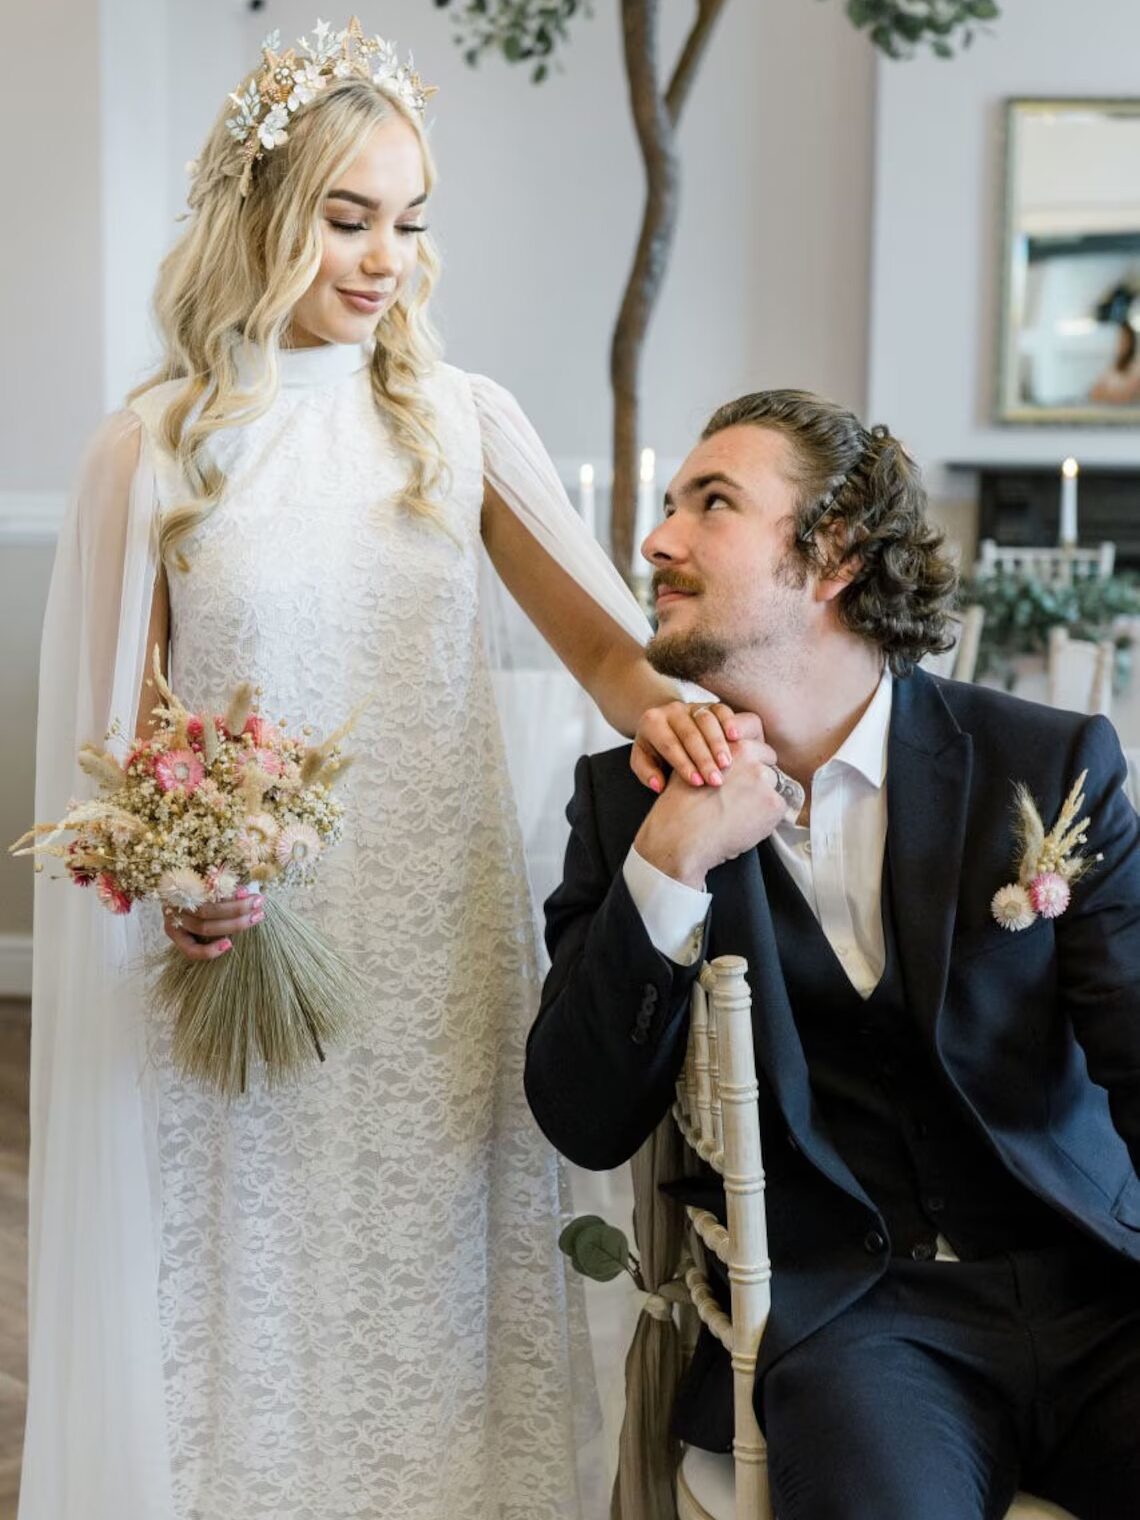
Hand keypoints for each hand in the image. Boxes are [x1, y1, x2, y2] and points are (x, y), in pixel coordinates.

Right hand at [162, 887, 264, 961]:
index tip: (248, 893)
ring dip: (233, 924)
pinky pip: (192, 950)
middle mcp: (175, 904)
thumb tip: (245, 892)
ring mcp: (174, 923)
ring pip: (205, 927)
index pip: (205, 890)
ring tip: (256, 917)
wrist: (178, 902)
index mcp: (181, 886)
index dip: (228, 893)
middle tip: (258, 904)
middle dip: (237, 908)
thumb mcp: (208, 880)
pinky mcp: (176, 939)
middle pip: (207, 910)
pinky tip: (228, 945)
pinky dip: (210, 951)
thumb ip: (223, 884)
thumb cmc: (199, 887)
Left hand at [631, 700, 765, 791]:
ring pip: (707, 721)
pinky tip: (737, 738)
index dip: (683, 764)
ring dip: (718, 743)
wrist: (664, 723)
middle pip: (689, 734)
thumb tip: (660, 785)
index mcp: (652, 722)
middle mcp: (672, 710)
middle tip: (716, 780)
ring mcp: (692, 706)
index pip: (669, 744)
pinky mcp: (710, 705)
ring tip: (727, 764)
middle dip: (704, 759)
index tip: (697, 783)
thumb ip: (646, 772)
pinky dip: (730, 722)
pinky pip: (722, 710)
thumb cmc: (654, 749)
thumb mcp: (642, 759)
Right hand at [633, 734, 786, 888]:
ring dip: (763, 801)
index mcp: (732, 745)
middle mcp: (751, 758)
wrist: (681, 836)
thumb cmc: (680, 808)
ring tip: (739, 816)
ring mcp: (763, 780)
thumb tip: (725, 761)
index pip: (758, 748)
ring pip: (774, 789)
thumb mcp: (692, 767)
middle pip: (769, 766)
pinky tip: (744, 826)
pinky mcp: (773, 803)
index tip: (744, 778)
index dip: (751, 765)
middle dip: (760, 781)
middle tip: (742, 800)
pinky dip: (766, 821)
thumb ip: (714, 758)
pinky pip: (779, 811)